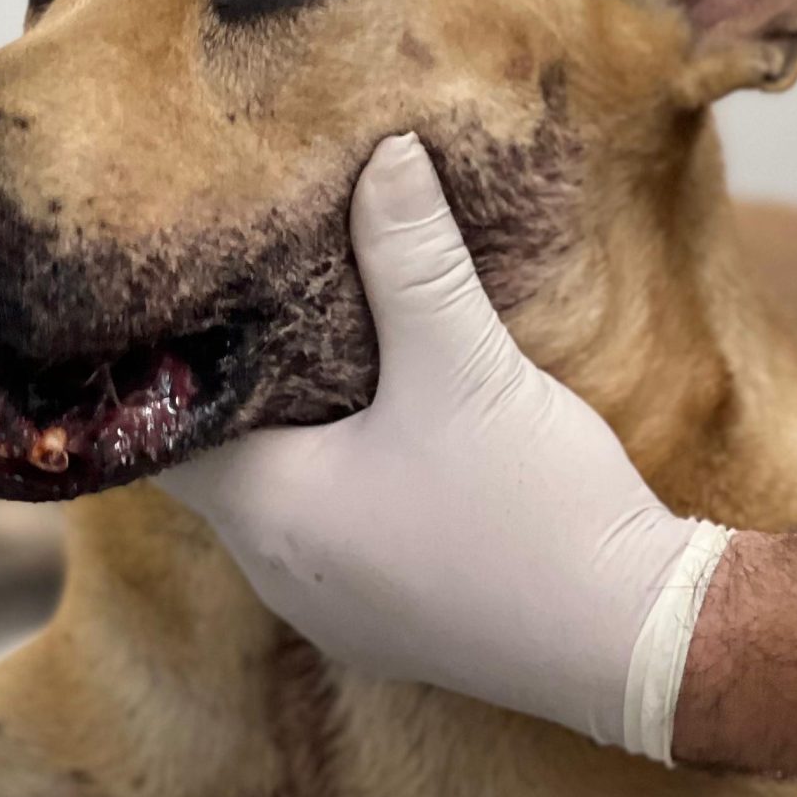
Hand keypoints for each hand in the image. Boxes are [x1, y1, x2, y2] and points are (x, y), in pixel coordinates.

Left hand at [167, 135, 729, 759]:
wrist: (635, 641)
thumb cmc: (533, 509)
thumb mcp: (463, 362)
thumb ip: (411, 257)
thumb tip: (383, 154)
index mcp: (266, 512)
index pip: (161, 431)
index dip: (162, 365)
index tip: (181, 297)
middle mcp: (278, 574)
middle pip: (222, 464)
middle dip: (239, 389)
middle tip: (253, 306)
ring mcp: (334, 610)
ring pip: (282, 504)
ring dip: (296, 440)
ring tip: (320, 356)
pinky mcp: (393, 627)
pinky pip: (338, 541)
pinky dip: (345, 487)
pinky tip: (390, 437)